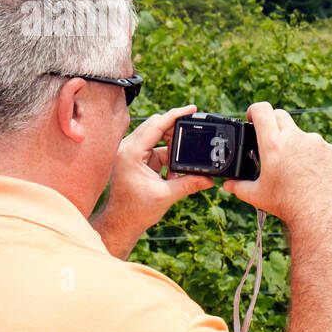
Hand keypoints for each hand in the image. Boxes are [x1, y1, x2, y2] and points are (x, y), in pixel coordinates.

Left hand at [91, 104, 213, 257]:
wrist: (121, 222)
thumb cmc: (135, 211)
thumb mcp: (165, 196)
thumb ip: (188, 184)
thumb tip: (210, 179)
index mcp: (130, 153)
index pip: (155, 125)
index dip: (175, 115)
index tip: (191, 109)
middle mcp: (128, 148)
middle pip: (156, 127)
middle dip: (177, 131)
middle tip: (195, 136)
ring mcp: (131, 152)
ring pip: (157, 138)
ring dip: (173, 148)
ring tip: (179, 169)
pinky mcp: (136, 159)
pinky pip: (157, 149)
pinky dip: (169, 157)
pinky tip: (174, 173)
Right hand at [221, 102, 331, 229]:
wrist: (320, 216)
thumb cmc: (287, 205)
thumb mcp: (257, 196)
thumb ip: (239, 186)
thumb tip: (228, 185)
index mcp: (275, 144)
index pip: (262, 110)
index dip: (254, 110)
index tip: (252, 118)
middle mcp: (297, 138)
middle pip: (281, 116)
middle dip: (272, 123)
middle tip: (269, 139)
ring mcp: (317, 143)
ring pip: (301, 134)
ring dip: (295, 143)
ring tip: (293, 166)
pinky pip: (319, 147)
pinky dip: (313, 155)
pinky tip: (311, 172)